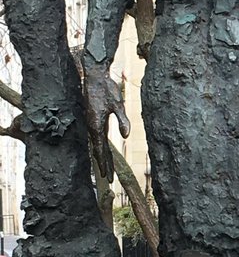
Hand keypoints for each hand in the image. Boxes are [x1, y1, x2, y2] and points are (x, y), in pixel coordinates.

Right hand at [83, 62, 129, 181]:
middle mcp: (92, 126)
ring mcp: (93, 123)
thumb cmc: (106, 89)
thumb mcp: (118, 104)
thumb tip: (127, 136)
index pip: (100, 150)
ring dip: (102, 158)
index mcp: (96, 125)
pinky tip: (103, 152)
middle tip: (109, 179)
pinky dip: (101, 148)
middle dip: (104, 165)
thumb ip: (122, 120)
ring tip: (106, 170)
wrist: (95, 78)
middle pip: (98, 151)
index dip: (104, 163)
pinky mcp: (95, 119)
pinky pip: (98, 138)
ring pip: (97, 145)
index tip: (107, 176)